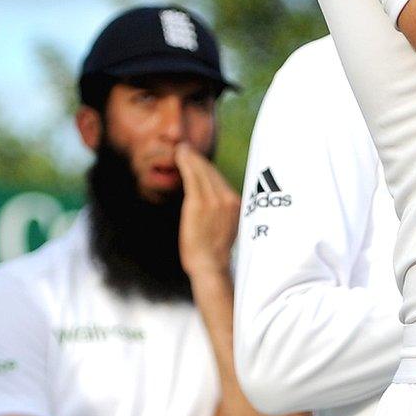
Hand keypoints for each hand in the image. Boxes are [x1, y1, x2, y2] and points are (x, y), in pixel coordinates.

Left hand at [175, 145, 240, 280]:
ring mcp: (214, 200)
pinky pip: (193, 177)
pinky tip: (180, 156)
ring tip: (181, 149)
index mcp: (236, 205)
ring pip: (202, 172)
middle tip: (185, 148)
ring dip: (191, 158)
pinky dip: (186, 164)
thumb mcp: (226, 229)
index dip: (206, 168)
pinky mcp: (199, 203)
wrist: (210, 267)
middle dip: (198, 159)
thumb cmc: (214, 254)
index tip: (197, 160)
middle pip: (212, 172)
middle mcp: (228, 199)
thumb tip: (215, 206)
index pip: (220, 180)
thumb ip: (222, 213)